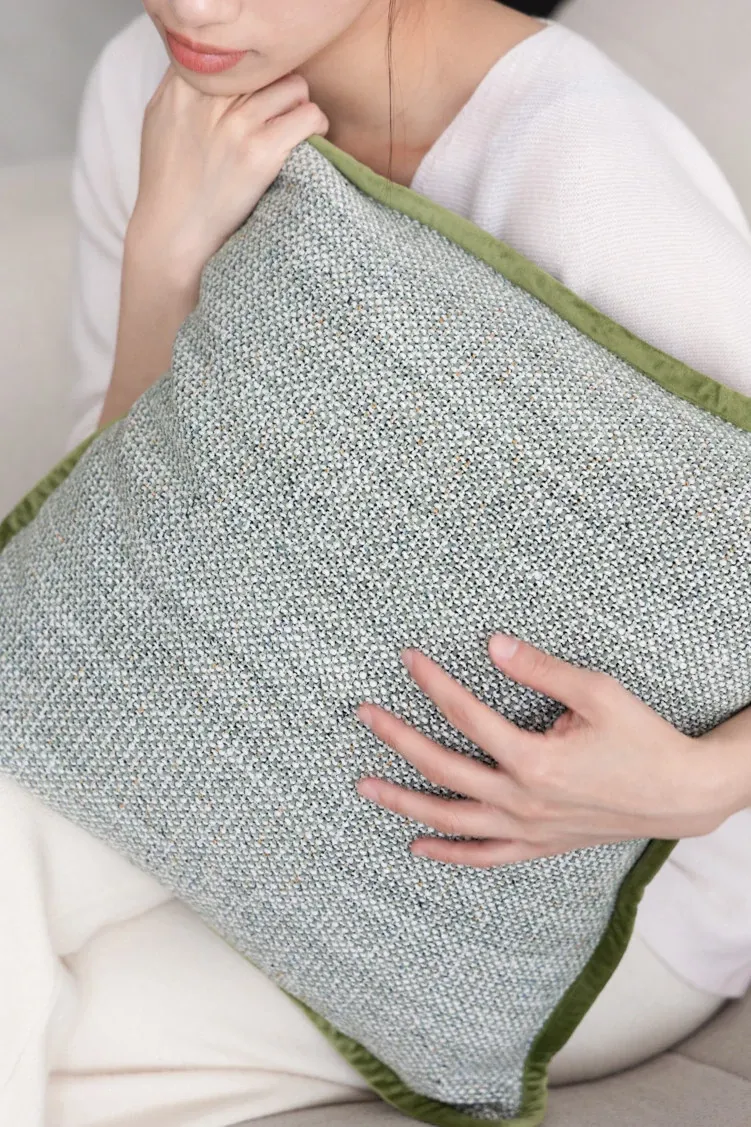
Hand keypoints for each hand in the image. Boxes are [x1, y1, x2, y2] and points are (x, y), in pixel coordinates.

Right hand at [126, 65, 328, 285]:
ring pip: (293, 85)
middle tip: (277, 115)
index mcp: (182, 84)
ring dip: (299, 106)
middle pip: (266, 67)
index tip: (254, 98)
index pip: (235, 57)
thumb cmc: (167, 184)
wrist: (172, 234)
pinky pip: (308, 116)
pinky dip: (316, 124)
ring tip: (294, 127)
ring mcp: (236, 124)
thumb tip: (213, 67)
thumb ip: (182, 87)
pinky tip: (309, 139)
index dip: (251, 75)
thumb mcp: (159, 121)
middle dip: (276, 89)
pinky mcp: (260, 152)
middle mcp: (208, 98)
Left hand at [354, 634, 736, 866]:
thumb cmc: (642, 738)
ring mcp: (527, 830)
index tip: (407, 657)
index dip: (432, 682)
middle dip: (397, 738)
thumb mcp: (597, 692)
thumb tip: (492, 644)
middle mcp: (522, 800)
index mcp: (533, 759)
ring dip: (404, 802)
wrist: (679, 795)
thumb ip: (540, 670)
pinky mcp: (539, 846)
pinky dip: (449, 854)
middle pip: (442, 768)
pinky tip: (417, 846)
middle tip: (363, 714)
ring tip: (364, 786)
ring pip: (451, 820)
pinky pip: (484, 857)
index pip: (465, 714)